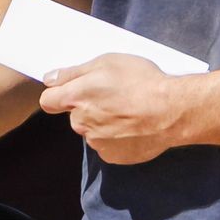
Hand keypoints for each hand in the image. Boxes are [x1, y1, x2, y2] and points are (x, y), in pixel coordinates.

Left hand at [39, 53, 186, 165]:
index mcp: (76, 97)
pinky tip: (133, 126)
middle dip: (88, 107)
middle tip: (114, 96)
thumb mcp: (107, 62)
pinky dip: (117, 138)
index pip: (48, 101)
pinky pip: (107, 145)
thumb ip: (73, 72)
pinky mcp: (112, 156)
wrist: (171, 111)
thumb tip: (49, 78)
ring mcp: (96, 142)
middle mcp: (81, 123)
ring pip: (92, 131)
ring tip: (128, 112)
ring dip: (103, 123)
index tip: (74, 90)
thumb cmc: (141, 82)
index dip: (59, 94)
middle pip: (74, 115)